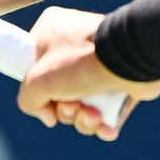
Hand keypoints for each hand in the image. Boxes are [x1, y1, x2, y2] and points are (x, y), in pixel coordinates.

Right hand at [17, 5, 159, 141]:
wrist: (131, 59)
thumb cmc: (81, 62)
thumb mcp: (38, 81)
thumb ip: (29, 100)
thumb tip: (50, 116)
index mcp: (53, 32)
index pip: (33, 66)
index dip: (37, 88)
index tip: (42, 97)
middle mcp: (77, 45)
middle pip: (59, 92)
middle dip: (65, 110)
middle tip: (73, 106)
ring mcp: (101, 64)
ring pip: (83, 104)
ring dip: (84, 120)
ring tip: (94, 115)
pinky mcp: (123, 81)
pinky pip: (106, 110)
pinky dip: (104, 123)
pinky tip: (106, 127)